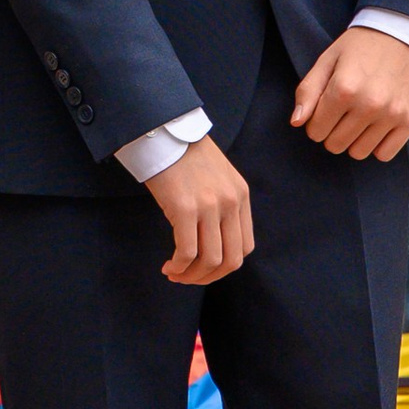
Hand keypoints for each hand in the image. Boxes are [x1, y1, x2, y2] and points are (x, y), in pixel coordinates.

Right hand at [147, 139, 253, 283]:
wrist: (162, 129)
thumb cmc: (183, 154)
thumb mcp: (216, 177)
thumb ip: (222, 204)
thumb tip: (213, 241)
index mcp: (240, 195)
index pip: (245, 247)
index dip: (225, 266)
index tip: (205, 269)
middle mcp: (230, 201)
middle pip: (231, 259)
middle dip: (209, 277)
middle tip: (188, 278)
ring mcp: (209, 205)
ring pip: (210, 260)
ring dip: (192, 275)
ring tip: (175, 273)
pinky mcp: (185, 207)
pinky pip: (187, 251)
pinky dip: (178, 266)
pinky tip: (168, 266)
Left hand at [292, 25, 408, 161]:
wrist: (407, 32)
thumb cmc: (362, 45)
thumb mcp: (329, 59)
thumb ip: (308, 90)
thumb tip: (297, 122)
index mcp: (343, 88)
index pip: (315, 131)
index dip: (316, 122)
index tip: (325, 109)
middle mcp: (368, 104)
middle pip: (335, 145)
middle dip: (333, 132)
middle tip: (342, 112)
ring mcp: (392, 114)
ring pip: (358, 153)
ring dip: (354, 140)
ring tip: (360, 118)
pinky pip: (384, 154)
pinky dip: (377, 145)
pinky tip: (377, 126)